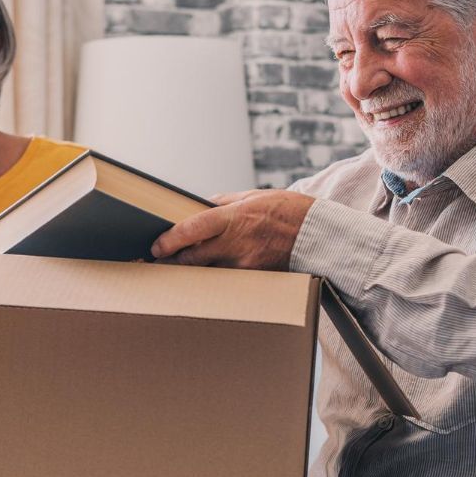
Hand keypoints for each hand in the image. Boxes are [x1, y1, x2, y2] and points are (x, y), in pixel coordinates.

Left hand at [151, 189, 314, 269]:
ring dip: (190, 272)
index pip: (191, 229)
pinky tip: (205, 278)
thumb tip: (201, 205)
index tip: (156, 246)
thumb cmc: (289, 211)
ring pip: (206, 272)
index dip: (169, 240)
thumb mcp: (255, 196)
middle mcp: (236, 243)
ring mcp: (244, 265)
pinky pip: (226, 280)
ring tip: (173, 272)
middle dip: (171, 262)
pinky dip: (214, 278)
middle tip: (154, 264)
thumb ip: (225, 203)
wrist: (320, 236)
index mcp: (233, 218)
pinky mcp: (253, 279)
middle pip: (192, 258)